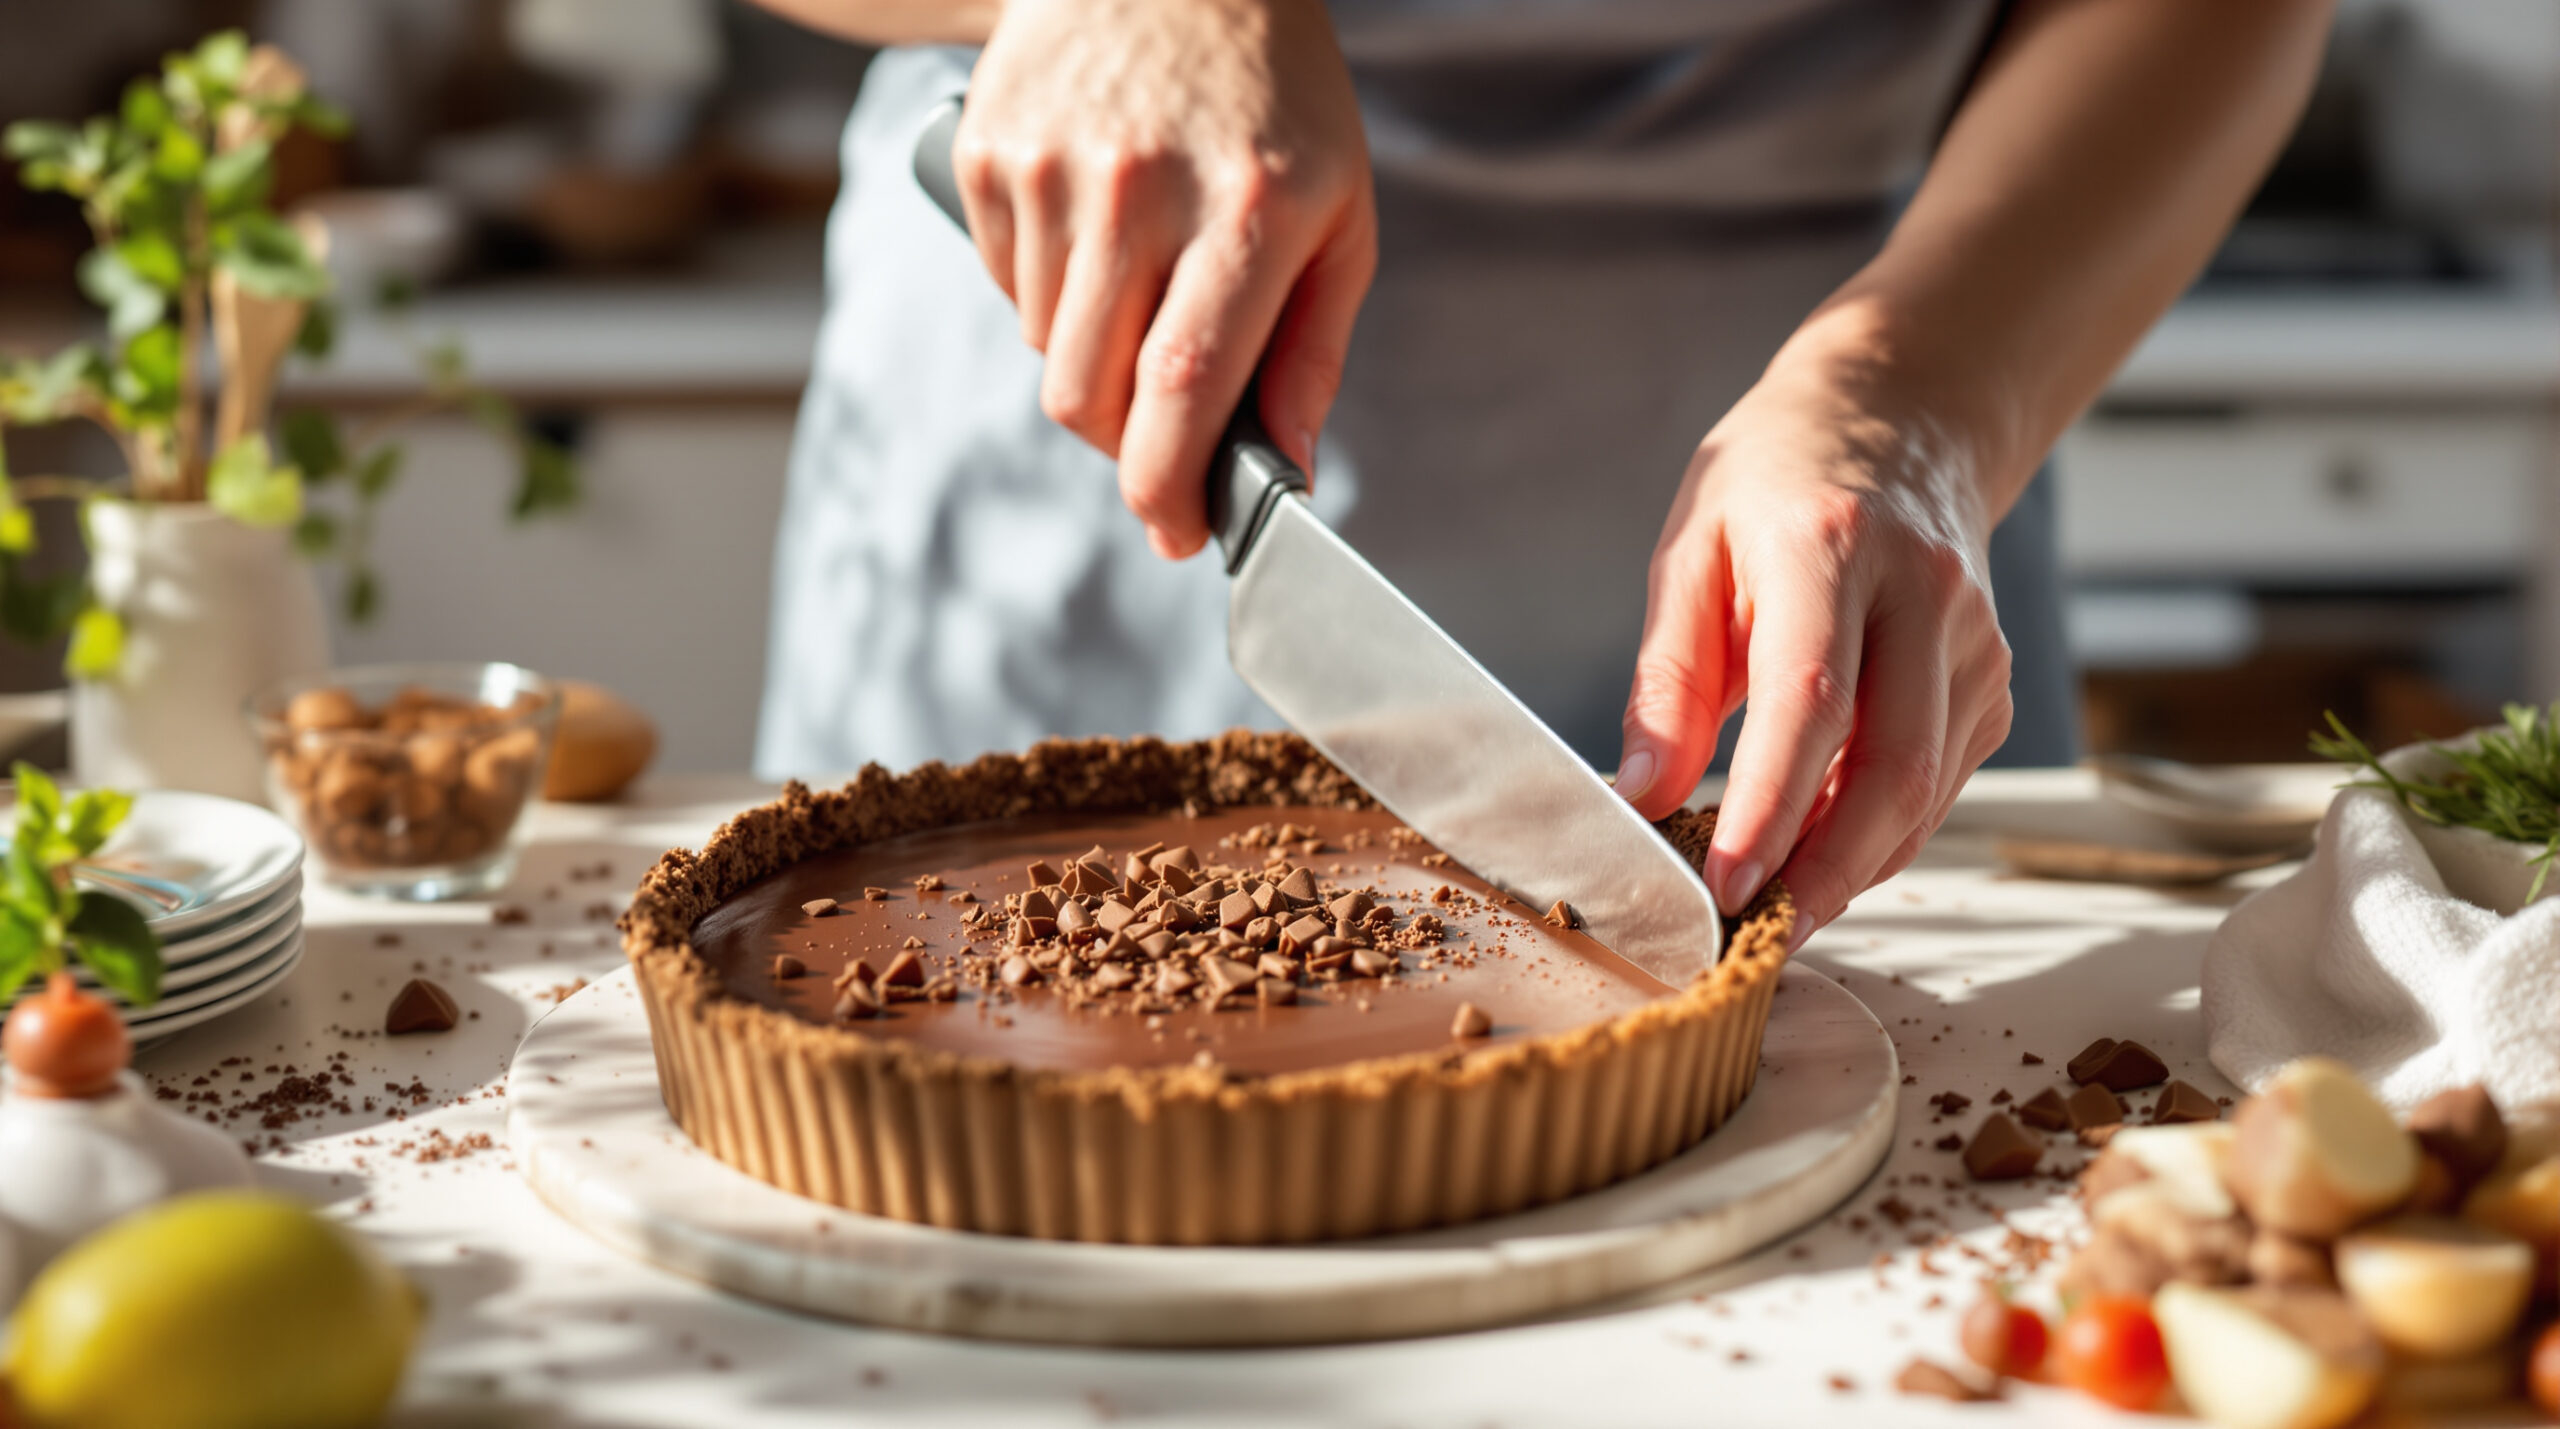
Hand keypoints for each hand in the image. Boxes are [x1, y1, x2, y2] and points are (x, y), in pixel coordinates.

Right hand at [955, 0, 1376, 557]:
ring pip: (1046, 349)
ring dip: (1090, 352)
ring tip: (1141, 269)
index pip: (1184, 385)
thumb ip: (1312, 348)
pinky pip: (1004, 286)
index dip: (1167, 485)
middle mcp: (1140, 188)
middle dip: (1123, 440)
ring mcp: (1053, 168)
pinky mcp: (988, 152)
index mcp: (1247, 208)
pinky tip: (1093, 224)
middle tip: (1160, 423)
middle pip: (1090, 394)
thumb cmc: (1274, 97)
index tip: (1174, 533)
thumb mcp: (1340, 209)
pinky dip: (1047, 290)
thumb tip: (1284, 466)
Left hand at [1615, 340, 2015, 941]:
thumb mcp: (1693, 552)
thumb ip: (1669, 681)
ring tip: (1779, 915)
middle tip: (1759, 936)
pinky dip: (1884, 835)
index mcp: (1831, 546)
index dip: (1771, 808)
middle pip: (1893, 762)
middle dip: (1825, 869)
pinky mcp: (1993, 676)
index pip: (1812, 699)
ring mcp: (1975, 637)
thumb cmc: (1778, 481)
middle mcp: (1923, 591)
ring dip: (1854, 866)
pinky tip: (1826, 856)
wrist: (1900, 415)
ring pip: (1927, 787)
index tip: (1724, 886)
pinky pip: (1942, 781)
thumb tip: (1642, 795)